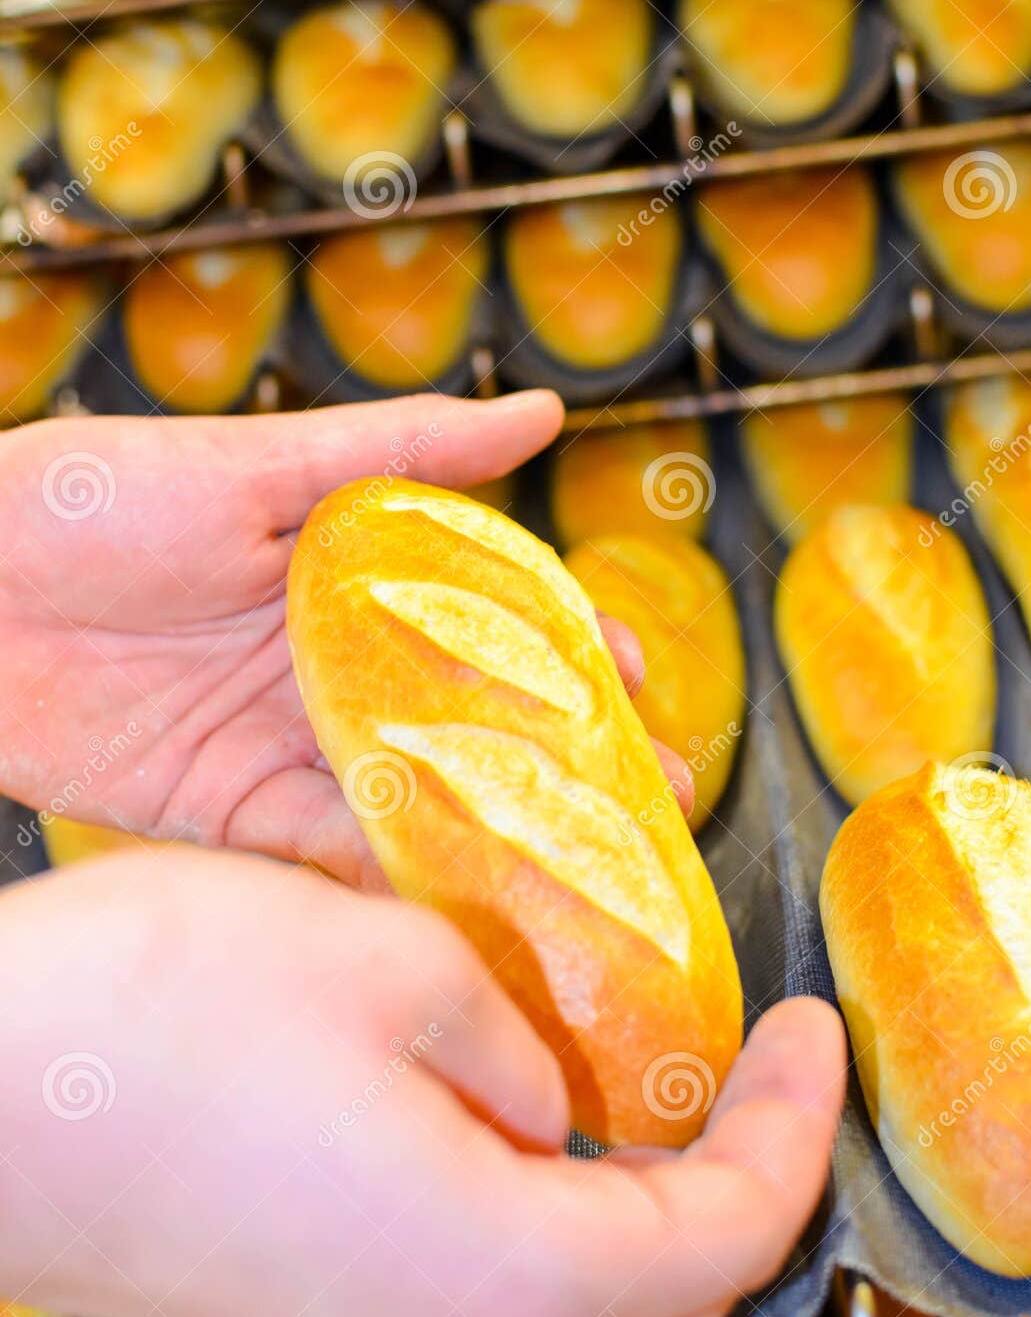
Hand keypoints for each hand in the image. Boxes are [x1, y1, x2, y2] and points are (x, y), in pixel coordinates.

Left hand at [0, 394, 692, 884]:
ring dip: (504, 830)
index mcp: (348, 575)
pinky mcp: (232, 814)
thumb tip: (547, 412)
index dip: (565, 647)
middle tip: (655, 798)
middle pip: (470, 720)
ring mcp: (287, 743)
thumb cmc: (88, 496)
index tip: (635, 676)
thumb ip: (402, 449)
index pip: (485, 614)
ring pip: (420, 795)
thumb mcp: (255, 462)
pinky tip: (475, 905)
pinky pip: (332, 852)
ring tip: (594, 869)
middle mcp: (331, 666)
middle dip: (564, 758)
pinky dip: (400, 879)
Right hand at [0, 848, 845, 1316]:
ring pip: (564, 1290)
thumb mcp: (384, 960)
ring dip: (632, 1192)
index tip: (816, 1031)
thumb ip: (504, 1032)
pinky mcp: (308, 1312)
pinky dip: (538, 1203)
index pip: (724, 1232)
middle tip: (761, 1063)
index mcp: (501, 1267)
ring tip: (652, 1072)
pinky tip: (519, 1104)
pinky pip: (472, 1273)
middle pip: (657, 1288)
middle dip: (733, 1173)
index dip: (793, 1126)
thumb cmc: (156, 1021)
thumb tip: (541, 1090)